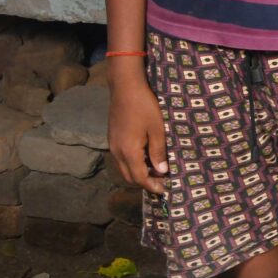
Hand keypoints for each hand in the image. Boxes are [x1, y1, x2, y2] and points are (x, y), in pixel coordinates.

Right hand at [108, 70, 167, 196]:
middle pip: (129, 176)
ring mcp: (112, 145)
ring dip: (139, 173)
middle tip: (163, 181)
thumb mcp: (157, 129)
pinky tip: (146, 157)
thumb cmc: (144, 106)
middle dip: (145, 182)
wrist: (125, 87)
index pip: (139, 178)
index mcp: (128, 151)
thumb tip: (162, 171)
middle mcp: (117, 152)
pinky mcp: (112, 138)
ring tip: (157, 169)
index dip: (152, 186)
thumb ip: (158, 152)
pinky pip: (121, 158)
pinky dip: (133, 163)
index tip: (165, 189)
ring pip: (124, 168)